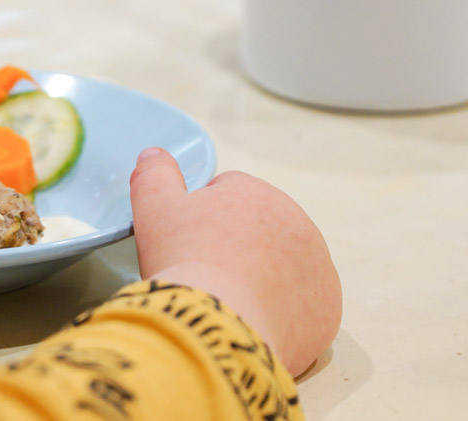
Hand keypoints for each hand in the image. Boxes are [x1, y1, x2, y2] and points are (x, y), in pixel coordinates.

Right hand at [129, 147, 341, 375]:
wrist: (216, 326)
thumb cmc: (185, 262)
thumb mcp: (154, 207)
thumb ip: (154, 174)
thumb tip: (154, 155)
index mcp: (257, 193)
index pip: (227, 196)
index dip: (201, 220)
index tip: (188, 244)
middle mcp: (297, 223)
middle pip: (258, 232)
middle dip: (235, 247)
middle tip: (206, 274)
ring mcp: (317, 268)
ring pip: (283, 268)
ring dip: (260, 279)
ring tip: (228, 301)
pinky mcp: (326, 309)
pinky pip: (301, 306)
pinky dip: (280, 313)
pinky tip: (252, 321)